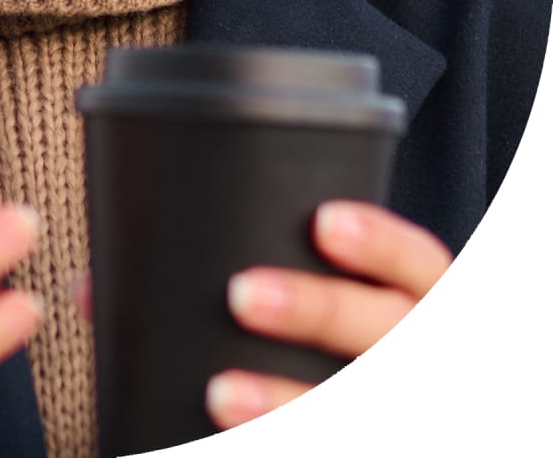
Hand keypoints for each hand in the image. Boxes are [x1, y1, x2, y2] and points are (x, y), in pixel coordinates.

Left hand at [205, 201, 451, 428]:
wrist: (422, 418)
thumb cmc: (382, 341)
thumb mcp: (396, 305)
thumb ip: (347, 279)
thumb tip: (244, 225)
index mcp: (436, 303)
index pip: (421, 264)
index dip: (381, 243)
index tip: (324, 222)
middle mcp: (432, 356)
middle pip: (385, 330)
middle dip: (317, 311)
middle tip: (242, 291)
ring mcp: (414, 418)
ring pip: (353, 409)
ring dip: (284, 399)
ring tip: (220, 392)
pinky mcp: (389, 449)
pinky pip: (336, 450)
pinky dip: (289, 442)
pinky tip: (241, 441)